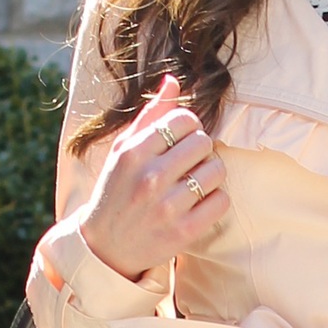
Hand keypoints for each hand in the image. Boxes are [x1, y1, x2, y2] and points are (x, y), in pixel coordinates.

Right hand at [72, 73, 230, 279]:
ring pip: (217, 170)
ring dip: (211, 174)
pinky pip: (221, 201)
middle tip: (189, 162)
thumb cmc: (117, 191)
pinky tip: (199, 202)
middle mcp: (150, 178)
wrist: (106, 246)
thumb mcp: (123, 150)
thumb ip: (149, 116)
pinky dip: (216, 199)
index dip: (189, 126)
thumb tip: (173, 81)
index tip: (182, 139)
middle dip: (201, 150)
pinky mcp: (184, 232)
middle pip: (203, 142)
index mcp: (133, 153)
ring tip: (195, 181)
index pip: (183, 119)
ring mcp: (168, 206)